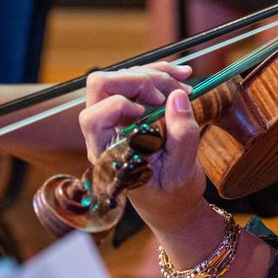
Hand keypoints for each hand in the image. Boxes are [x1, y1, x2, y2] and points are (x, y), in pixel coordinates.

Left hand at [79, 64, 208, 235]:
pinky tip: (182, 76)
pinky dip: (160, 74)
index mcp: (107, 154)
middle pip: (102, 86)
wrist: (173, 204)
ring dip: (154, 75)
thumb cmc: (172, 195)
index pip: (93, 117)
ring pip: (122, 77)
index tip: (151, 110)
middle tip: (171, 92)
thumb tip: (177, 96)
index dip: (119, 104)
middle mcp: (105, 132)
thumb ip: (182, 136)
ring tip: (184, 87)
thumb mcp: (182, 172)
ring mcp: (116, 118)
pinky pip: (138, 80)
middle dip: (139, 79)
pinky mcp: (132, 109)